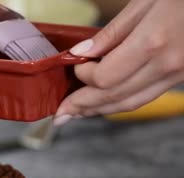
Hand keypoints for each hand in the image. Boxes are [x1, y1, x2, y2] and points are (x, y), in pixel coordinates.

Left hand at [54, 0, 183, 125]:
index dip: (84, 76)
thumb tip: (81, 54)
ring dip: (99, 111)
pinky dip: (121, 102)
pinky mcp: (183, 77)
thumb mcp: (146, 2)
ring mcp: (178, 74)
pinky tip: (104, 103)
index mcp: (153, 43)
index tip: (75, 64)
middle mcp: (167, 66)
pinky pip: (146, 96)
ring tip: (75, 115)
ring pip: (131, 103)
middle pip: (113, 97)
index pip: (104, 78)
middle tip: (59, 115)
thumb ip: (112, 33)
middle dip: (82, 107)